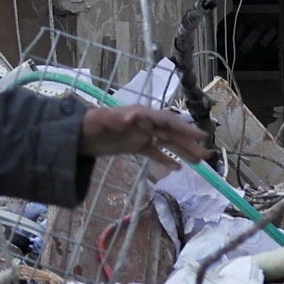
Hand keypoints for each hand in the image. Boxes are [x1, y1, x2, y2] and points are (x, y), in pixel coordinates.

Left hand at [80, 100, 216, 162]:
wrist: (76, 135)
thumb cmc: (90, 125)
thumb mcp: (103, 121)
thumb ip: (118, 118)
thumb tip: (134, 117)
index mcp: (142, 115)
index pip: (168, 121)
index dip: (185, 128)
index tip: (201, 136)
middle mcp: (145, 124)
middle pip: (171, 133)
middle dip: (189, 143)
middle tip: (207, 154)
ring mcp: (141, 135)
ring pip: (167, 143)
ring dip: (183, 152)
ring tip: (199, 162)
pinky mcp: (134, 146)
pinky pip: (155, 153)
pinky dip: (166, 159)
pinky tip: (178, 168)